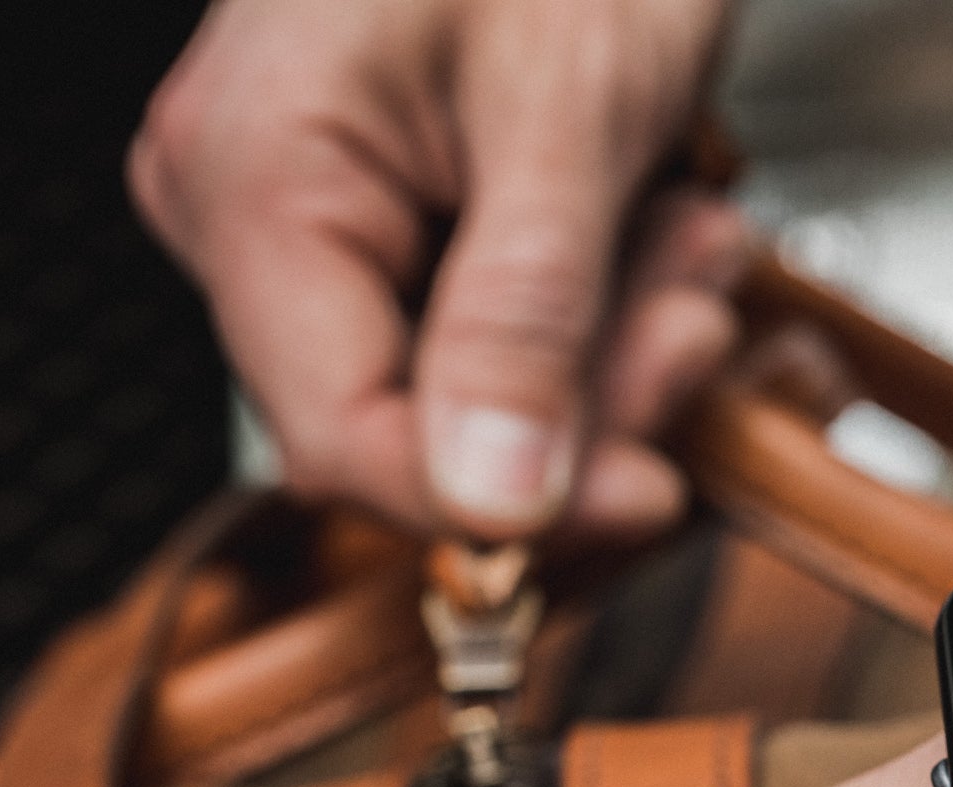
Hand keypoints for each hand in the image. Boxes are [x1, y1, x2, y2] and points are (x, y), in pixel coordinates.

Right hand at [130, 0, 744, 543]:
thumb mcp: (567, 114)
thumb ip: (526, 321)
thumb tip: (494, 505)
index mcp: (253, 183)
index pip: (344, 444)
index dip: (501, 506)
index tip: (647, 495)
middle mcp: (255, 211)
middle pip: (426, 423)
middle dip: (594, 396)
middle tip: (699, 315)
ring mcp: (323, 212)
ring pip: (485, 385)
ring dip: (622, 341)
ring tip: (695, 235)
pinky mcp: (401, 209)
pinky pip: (504, 321)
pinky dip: (606, 299)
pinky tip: (664, 221)